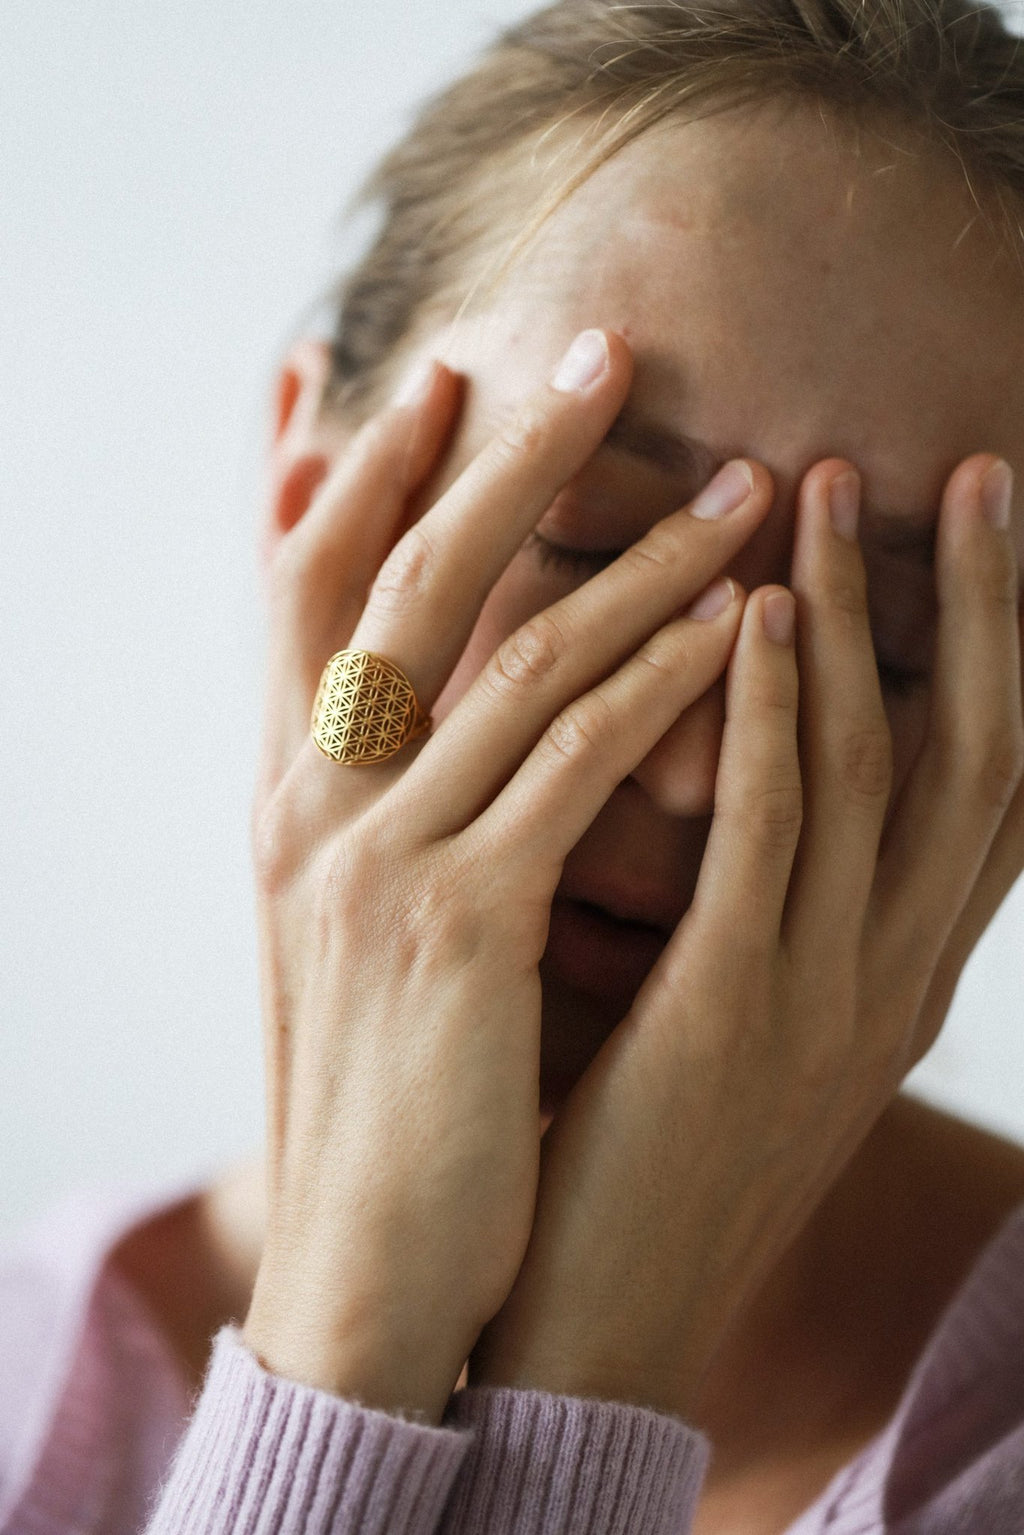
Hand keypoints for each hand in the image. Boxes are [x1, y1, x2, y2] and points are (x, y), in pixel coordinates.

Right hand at [241, 328, 777, 1422]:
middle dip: (502, 451)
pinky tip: (741, 623)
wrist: (367, 1256)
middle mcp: (308, 803)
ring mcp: (372, 857)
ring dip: (638, 552)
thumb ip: (386, 798)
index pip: (302, 586)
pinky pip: (571, 763)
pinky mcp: (453, 923)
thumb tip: (423, 698)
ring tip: (746, 483)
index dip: (357, 469)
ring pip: (515, 654)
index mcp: (285, 795)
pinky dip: (662, 680)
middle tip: (601, 346)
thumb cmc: (385, 1081)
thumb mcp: (353, 921)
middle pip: (406, 577)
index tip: (412, 368)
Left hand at [466, 452, 1022, 1418]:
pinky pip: (766, 833)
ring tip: (826, 485)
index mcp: (901, 970)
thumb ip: (775, 900)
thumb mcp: (752, 1010)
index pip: (989, 788)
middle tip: (975, 469)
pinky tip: (744, 612)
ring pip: (870, 766)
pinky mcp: (734, 1010)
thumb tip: (752, 782)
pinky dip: (765, 711)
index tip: (998, 536)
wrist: (608, 1315)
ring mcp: (827, 990)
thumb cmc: (660, 1147)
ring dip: (855, 615)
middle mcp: (895, 971)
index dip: (1012, 656)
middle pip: (975, 751)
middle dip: (984, 605)